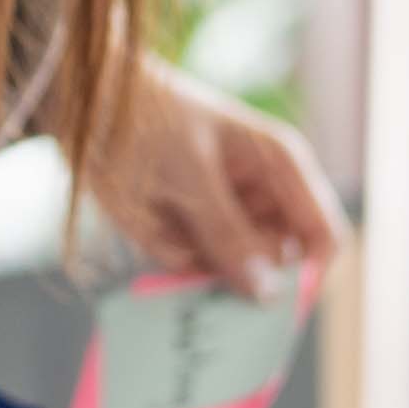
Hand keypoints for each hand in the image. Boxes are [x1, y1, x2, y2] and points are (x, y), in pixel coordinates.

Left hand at [90, 61, 342, 302]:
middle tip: (190, 239)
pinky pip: (190, 268)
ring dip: (191, 257)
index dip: (307, 277)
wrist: (86, 102)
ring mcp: (228, 216)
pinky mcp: (193, 230)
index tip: (268, 305)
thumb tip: (267, 292)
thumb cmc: (148, 119)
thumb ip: (228, 234)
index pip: (322, 237)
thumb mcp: (189, 176)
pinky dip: (165, 251)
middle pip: (274, 266)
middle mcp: (262, 198)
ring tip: (158, 210)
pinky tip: (145, 215)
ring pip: (228, 273)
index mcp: (283, 169)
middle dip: (233, 268)